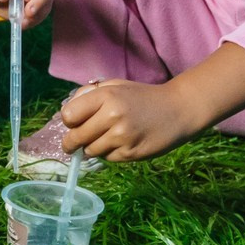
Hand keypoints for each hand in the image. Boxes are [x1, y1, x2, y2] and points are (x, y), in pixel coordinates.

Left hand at [58, 78, 205, 162]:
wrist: (177, 110)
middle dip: (72, 142)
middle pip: (75, 138)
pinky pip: (107, 158)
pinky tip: (122, 143)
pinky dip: (109, 153)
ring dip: (92, 148)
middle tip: (73, 144)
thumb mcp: (115, 86)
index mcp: (106, 96)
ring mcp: (122, 137)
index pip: (68, 116)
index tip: (74, 123)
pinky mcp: (130, 154)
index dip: (69, 121)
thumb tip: (66, 113)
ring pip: (90, 151)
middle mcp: (112, 116)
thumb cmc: (142, 97)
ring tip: (106, 138)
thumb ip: (89, 95)